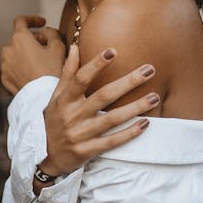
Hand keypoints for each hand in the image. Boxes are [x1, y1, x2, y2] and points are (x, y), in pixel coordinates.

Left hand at [1, 15, 65, 94]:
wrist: (43, 97)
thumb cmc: (52, 70)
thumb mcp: (58, 47)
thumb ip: (52, 33)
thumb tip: (46, 32)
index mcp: (20, 38)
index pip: (21, 21)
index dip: (33, 19)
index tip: (42, 23)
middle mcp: (8, 49)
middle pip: (20, 38)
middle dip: (33, 39)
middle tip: (48, 45)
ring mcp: (4, 65)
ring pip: (16, 53)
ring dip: (26, 53)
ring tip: (41, 61)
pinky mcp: (5, 78)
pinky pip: (13, 67)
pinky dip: (22, 66)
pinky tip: (34, 72)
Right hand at [39, 44, 158, 175]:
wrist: (47, 156)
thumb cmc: (55, 119)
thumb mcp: (56, 96)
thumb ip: (68, 72)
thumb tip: (75, 46)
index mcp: (65, 99)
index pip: (81, 78)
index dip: (97, 64)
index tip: (114, 50)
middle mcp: (72, 115)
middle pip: (104, 96)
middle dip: (128, 82)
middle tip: (149, 70)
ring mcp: (80, 134)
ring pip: (112, 119)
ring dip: (135, 107)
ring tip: (155, 96)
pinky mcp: (87, 151)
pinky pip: (112, 141)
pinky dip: (129, 133)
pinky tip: (145, 123)